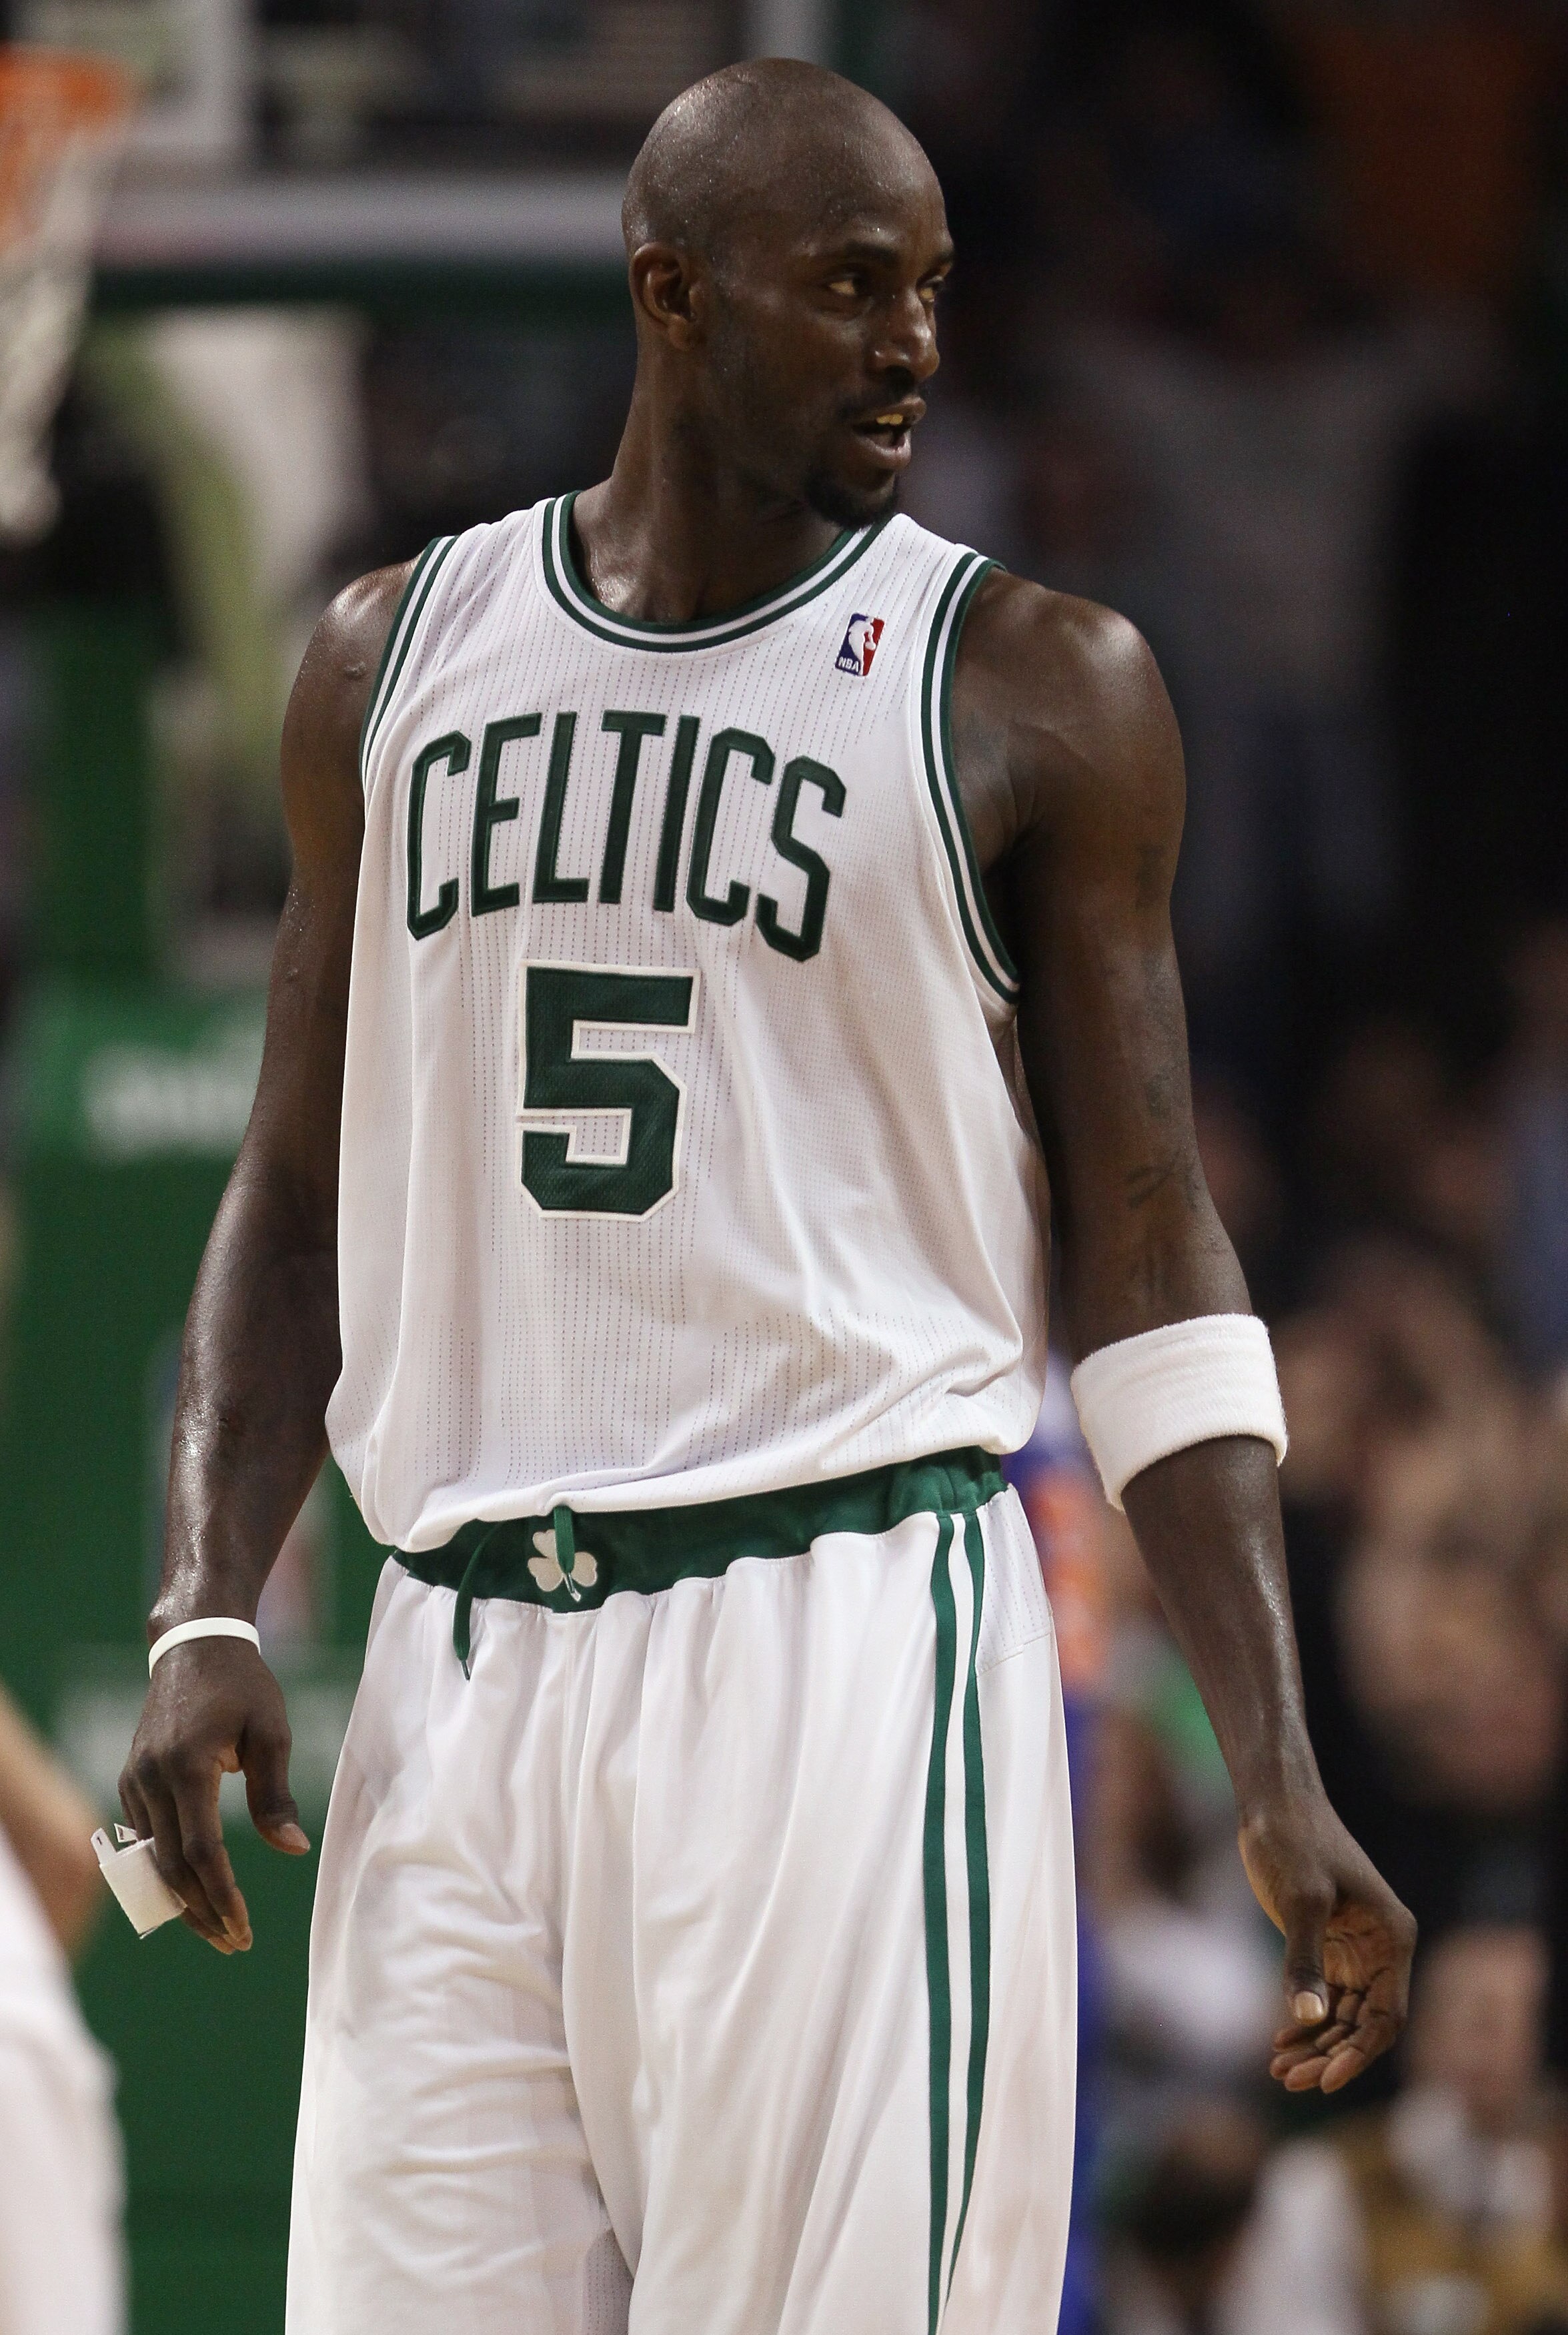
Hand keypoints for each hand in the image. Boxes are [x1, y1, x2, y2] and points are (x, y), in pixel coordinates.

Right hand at [119, 1638, 309, 1953]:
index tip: (244, 1929)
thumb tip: (294, 1850)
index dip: (222, 1897)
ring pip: (152, 1859)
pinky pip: (144, 1839)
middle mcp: (151, 1779)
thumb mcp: (272, 1732)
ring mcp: (135, 1781)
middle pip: (171, 1867)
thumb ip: (276, 1793)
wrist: (195, 1645)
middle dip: (202, 1912)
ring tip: (217, 1928)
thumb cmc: (243, 1685)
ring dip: (182, 1898)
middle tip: (235, 1941)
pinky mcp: (130, 1780)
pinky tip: (192, 1890)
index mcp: (188, 1767)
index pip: (202, 1853)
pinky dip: (166, 1869)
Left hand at [1239, 1793, 1415, 2092]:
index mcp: (1392, 1938)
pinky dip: (1306, 2020)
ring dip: (1316, 2044)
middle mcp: (1381, 1948)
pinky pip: (1326, 1996)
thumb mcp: (1300, 1900)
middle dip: (1330, 2056)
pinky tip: (1279, 2039)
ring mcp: (1355, 1948)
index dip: (1358, 2054)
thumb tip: (1309, 2017)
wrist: (1275, 1801)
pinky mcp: (1328, 1943)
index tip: (1325, 2081)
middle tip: (1289, 2079)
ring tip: (1278, 2069)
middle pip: (1365, 2024)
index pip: (1386, 2017)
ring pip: (1344, 2016)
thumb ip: (1304, 1960)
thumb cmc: (1294, 1841)